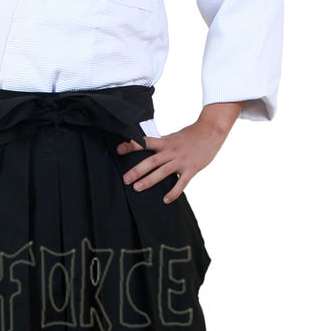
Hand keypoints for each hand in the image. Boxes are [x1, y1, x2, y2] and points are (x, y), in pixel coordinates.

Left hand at [115, 101, 243, 202]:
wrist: (211, 131)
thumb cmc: (190, 135)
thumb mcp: (172, 138)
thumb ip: (160, 146)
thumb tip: (144, 150)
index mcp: (165, 142)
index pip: (145, 143)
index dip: (131, 146)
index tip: (118, 150)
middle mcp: (171, 151)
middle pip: (151, 161)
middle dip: (137, 170)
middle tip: (125, 179)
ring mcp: (181, 161)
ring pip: (162, 172)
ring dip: (149, 180)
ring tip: (137, 188)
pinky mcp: (191, 169)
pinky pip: (181, 183)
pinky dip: (174, 192)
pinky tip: (166, 200)